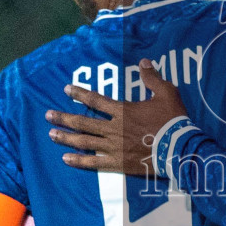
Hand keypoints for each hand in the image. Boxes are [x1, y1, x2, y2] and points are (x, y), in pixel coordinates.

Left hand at [46, 60, 188, 175]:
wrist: (178, 148)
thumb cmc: (173, 120)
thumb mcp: (166, 92)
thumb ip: (152, 78)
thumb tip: (143, 62)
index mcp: (122, 110)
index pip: (96, 100)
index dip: (80, 94)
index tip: (66, 90)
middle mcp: (113, 128)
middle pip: (83, 122)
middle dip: (64, 117)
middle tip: (48, 115)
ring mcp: (113, 147)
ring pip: (84, 141)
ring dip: (66, 137)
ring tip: (51, 134)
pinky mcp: (118, 163)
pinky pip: (94, 163)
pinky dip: (79, 161)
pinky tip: (65, 159)